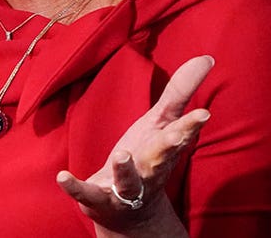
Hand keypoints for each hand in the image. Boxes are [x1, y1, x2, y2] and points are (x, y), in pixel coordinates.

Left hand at [56, 55, 213, 235]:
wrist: (131, 214)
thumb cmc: (148, 158)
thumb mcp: (161, 123)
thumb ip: (180, 91)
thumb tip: (207, 57)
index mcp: (164, 147)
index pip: (180, 133)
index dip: (191, 125)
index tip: (204, 113)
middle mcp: (149, 168)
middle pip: (161, 157)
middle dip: (170, 146)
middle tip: (178, 136)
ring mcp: (125, 186)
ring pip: (128, 178)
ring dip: (126, 168)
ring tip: (123, 154)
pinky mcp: (99, 198)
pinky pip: (87, 192)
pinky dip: (75, 186)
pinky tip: (63, 177)